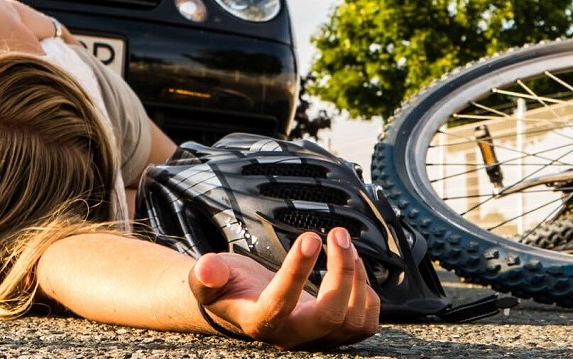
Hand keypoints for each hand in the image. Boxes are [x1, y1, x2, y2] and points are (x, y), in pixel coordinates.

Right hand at [188, 228, 378, 349]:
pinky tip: (352, 267)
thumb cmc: (226, 288)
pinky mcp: (336, 333)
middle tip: (336, 234)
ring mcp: (317, 338)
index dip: (298, 271)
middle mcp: (291, 336)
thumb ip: (205, 275)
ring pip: (352, 319)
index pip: (281, 302)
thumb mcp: (206, 279)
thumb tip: (206, 268)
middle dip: (341, 272)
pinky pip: (365, 323)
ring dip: (356, 276)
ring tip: (343, 243)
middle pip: (329, 316)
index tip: (310, 237)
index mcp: (259, 322)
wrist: (243, 305)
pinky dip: (367, 294)